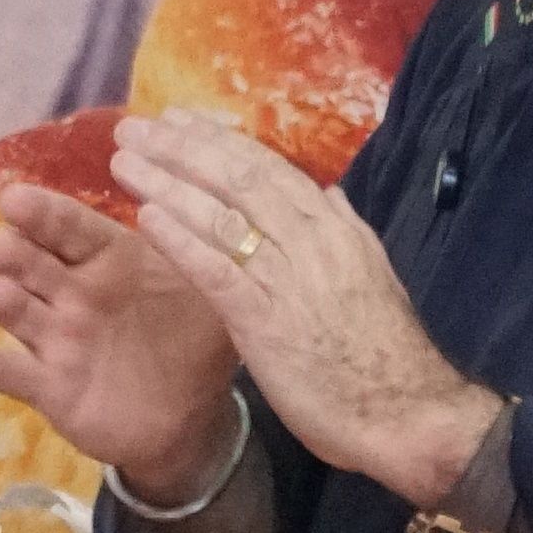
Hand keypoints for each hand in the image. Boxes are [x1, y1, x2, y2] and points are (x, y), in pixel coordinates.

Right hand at [0, 185, 241, 498]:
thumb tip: (217, 206)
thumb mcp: (210, 294)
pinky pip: (15, 374)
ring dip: (3, 299)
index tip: (16, 198)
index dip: (45, 213)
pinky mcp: (49, 387)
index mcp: (110, 259)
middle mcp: (74, 292)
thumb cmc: (195, 338)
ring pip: (19, 310)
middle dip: (13, 251)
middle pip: (35, 263)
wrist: (191, 416)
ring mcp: (57, 339)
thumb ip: (207, 254)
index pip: (73, 228)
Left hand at [109, 111, 502, 506]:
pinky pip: (217, 270)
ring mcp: (286, 277)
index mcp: (332, 225)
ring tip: (124, 163)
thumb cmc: (387, 350)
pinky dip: (181, 240)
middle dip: (182, 150)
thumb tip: (329, 194)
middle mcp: (308, 239)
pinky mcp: (265, 321)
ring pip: (220, 215)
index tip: (179, 120)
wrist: (408, 412)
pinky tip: (147, 218)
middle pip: (236, 179)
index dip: (218, 141)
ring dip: (168, 184)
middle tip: (135, 129)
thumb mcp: (373, 272)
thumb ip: (346, 230)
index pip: (267, 167)